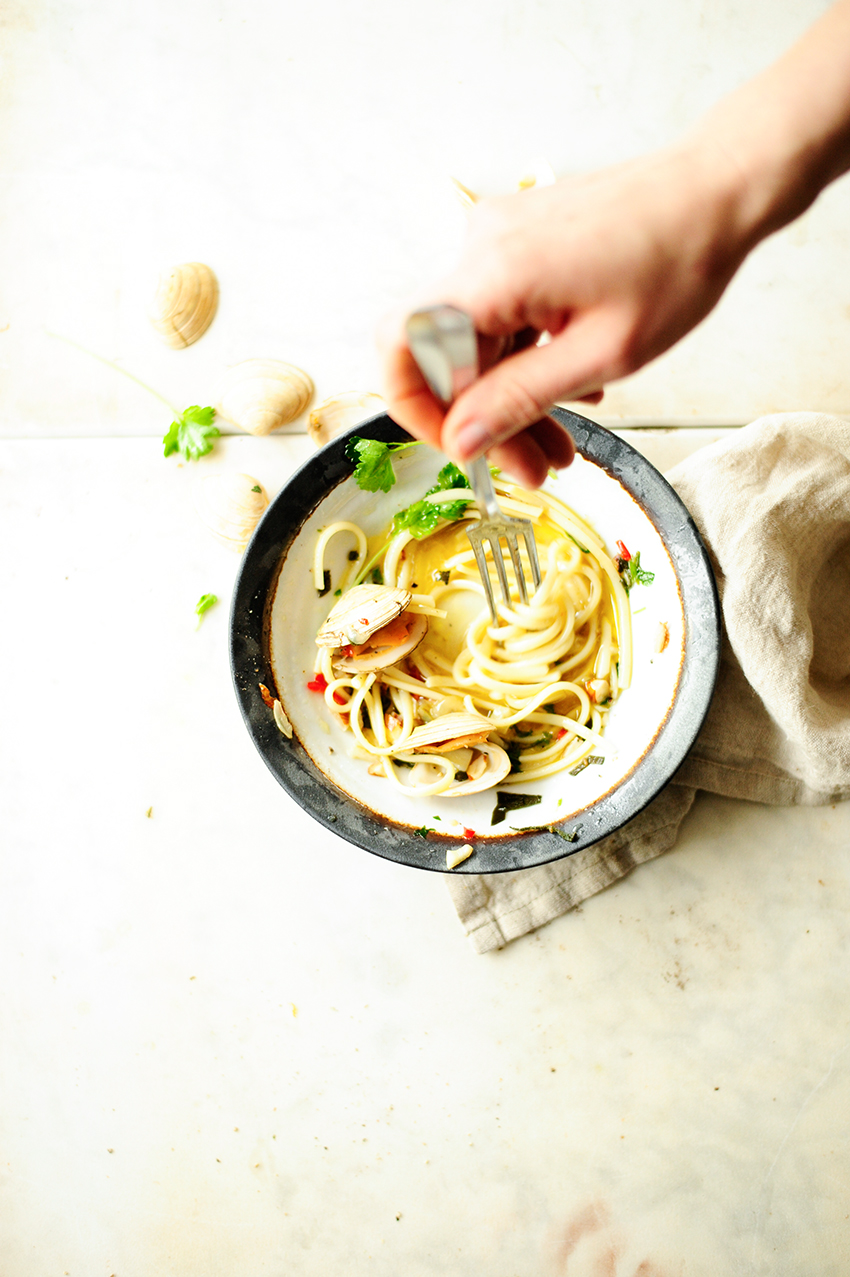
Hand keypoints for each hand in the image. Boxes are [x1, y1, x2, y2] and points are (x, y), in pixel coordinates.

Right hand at [379, 139, 749, 487]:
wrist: (714, 191)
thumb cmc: (677, 262)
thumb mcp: (602, 355)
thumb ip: (520, 399)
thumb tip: (461, 441)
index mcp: (495, 273)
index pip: (402, 343)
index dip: (415, 406)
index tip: (460, 446)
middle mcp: (481, 247)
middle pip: (445, 355)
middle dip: (485, 421)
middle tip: (533, 468)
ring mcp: (497, 241)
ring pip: (476, 342)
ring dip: (511, 398)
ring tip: (560, 443)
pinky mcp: (517, 243)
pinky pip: (500, 316)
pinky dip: (525, 360)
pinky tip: (571, 391)